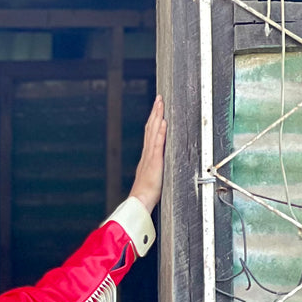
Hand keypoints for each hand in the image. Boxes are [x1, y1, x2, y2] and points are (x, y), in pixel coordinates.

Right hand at [128, 95, 166, 214]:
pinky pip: (157, 144)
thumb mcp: (150, 179)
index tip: (156, 109)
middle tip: (159, 99)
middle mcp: (147, 154)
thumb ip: (152, 170)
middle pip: (150, 129)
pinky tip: (163, 122)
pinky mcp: (154, 162)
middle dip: (155, 113)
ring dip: (157, 117)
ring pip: (153, 132)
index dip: (153, 121)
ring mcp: (150, 157)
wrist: (139, 203)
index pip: (150, 135)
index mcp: (147, 158)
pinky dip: (160, 132)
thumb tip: (153, 167)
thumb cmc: (145, 195)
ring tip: (160, 104)